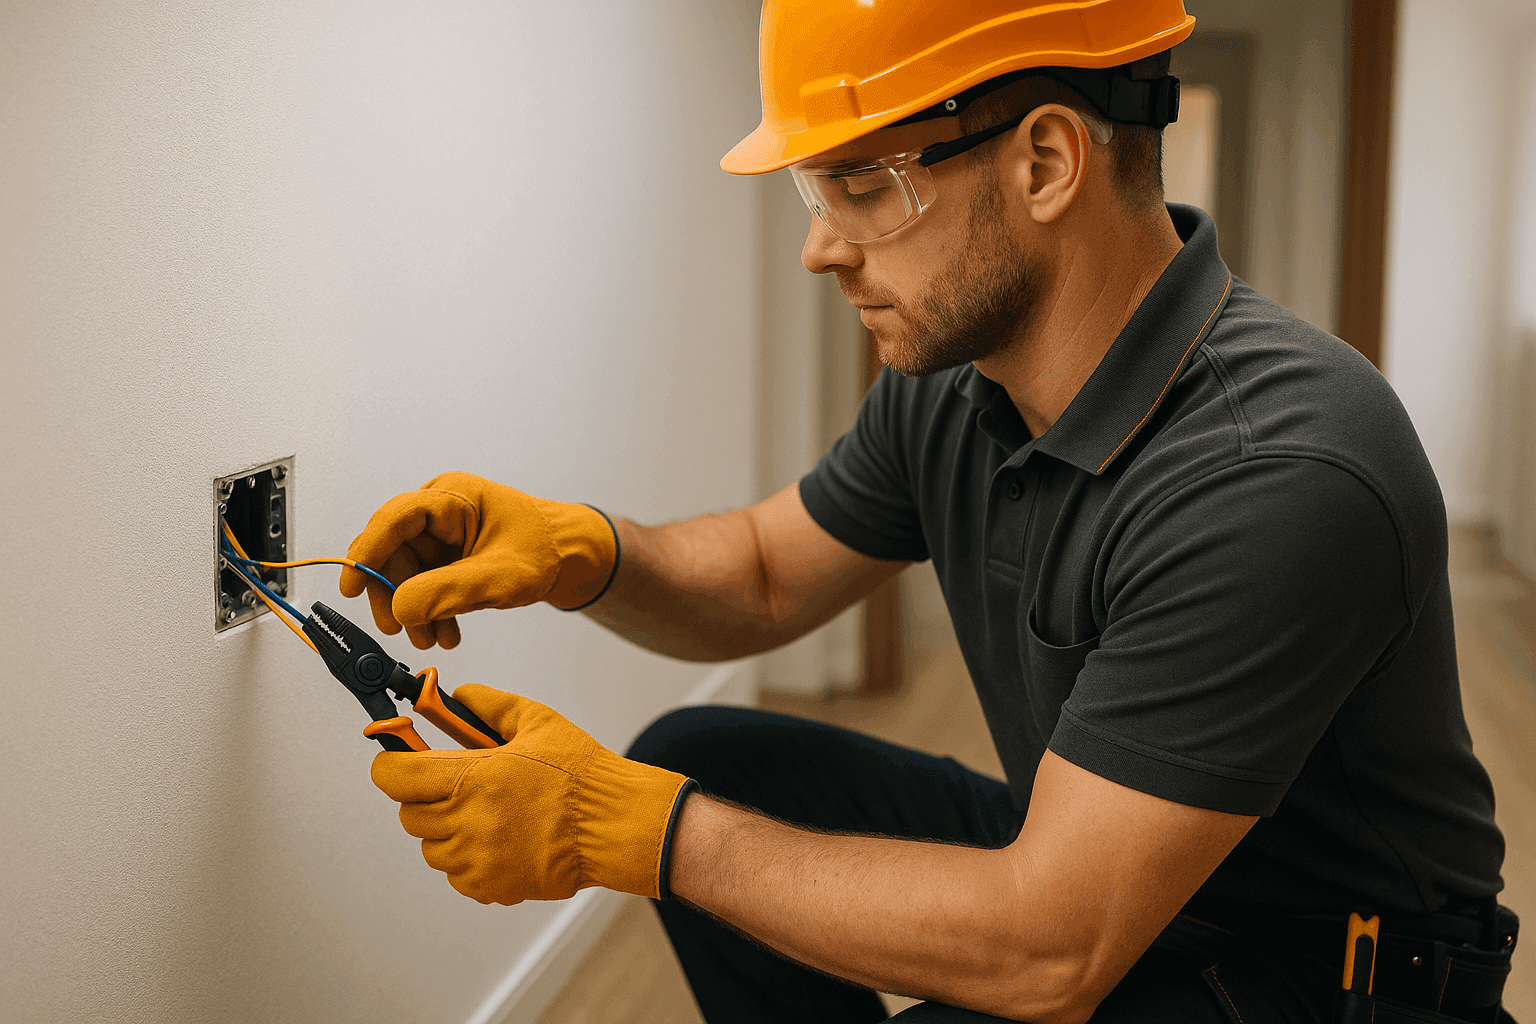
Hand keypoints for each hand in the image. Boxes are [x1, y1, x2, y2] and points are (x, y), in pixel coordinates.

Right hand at [339, 471, 618, 648]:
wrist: (572, 558)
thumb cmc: (546, 551)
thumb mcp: (500, 577)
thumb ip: (449, 592)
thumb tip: (400, 608)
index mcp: (453, 497)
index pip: (395, 518)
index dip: (367, 552)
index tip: (352, 586)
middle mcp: (442, 510)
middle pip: (393, 550)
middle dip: (395, 594)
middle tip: (399, 629)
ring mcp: (443, 534)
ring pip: (406, 572)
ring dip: (414, 610)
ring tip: (432, 640)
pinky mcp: (448, 555)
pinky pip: (423, 583)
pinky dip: (430, 610)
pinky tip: (445, 634)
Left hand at [370, 685, 692, 904]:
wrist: (614, 824)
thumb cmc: (580, 775)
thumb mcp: (537, 721)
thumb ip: (489, 705)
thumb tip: (460, 696)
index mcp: (471, 778)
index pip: (394, 776)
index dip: (392, 764)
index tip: (400, 759)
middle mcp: (466, 822)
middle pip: (409, 813)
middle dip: (426, 795)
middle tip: (457, 783)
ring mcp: (475, 860)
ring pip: (431, 846)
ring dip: (447, 828)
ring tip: (485, 813)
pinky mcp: (490, 886)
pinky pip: (457, 874)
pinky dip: (468, 858)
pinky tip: (500, 838)